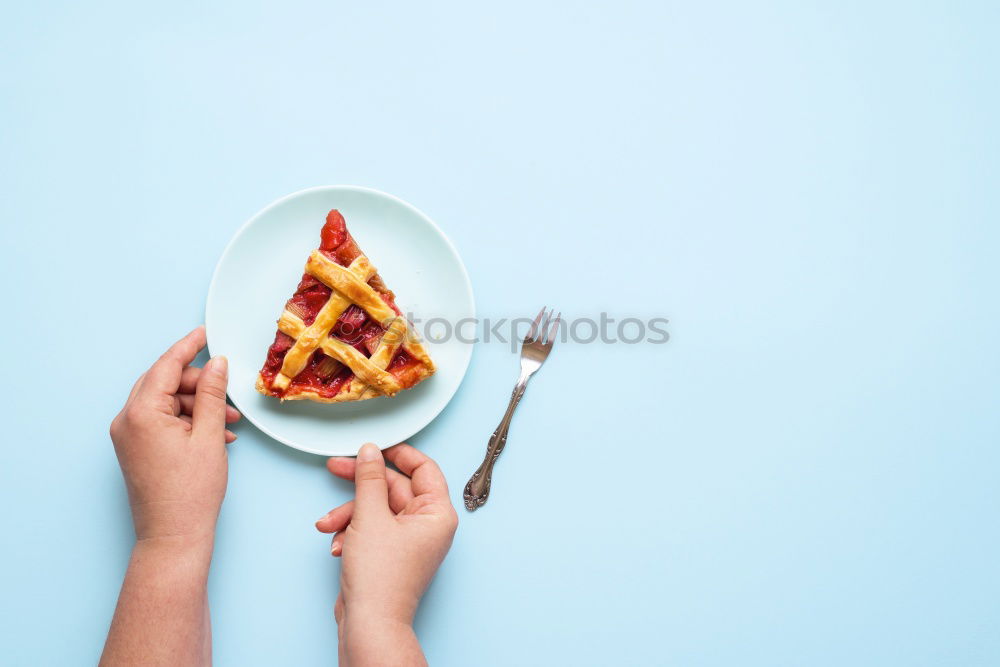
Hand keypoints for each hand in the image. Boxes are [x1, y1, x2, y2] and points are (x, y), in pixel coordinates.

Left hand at [110, 326, 239, 543]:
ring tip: (227, 423)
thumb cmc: (190, 493)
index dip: (188, 347)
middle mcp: (127, 421)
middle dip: (198, 384)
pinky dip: (187, 421)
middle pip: (164, 383)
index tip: (204, 334)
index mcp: (141, 414)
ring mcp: (128, 437)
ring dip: (197, 406)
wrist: (173, 536)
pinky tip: (214, 434)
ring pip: (165, 402)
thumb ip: (212, 395)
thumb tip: (216, 365)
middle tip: (226, 391)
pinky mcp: (134, 450)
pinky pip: (161, 421)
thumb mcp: (209, 437)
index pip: (166, 367)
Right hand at [316, 443, 457, 663]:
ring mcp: (408, 540)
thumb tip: (370, 451)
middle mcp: (427, 525)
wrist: (369, 623)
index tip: (375, 445)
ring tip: (329, 524)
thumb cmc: (381, 578)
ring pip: (377, 508)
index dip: (398, 453)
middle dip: (361, 484)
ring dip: (349, 514)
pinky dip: (352, 532)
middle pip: (394, 487)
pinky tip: (338, 545)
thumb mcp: (370, 516)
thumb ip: (369, 479)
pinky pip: (371, 528)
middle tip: (337, 466)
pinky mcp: (390, 553)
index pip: (424, 468)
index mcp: (437, 513)